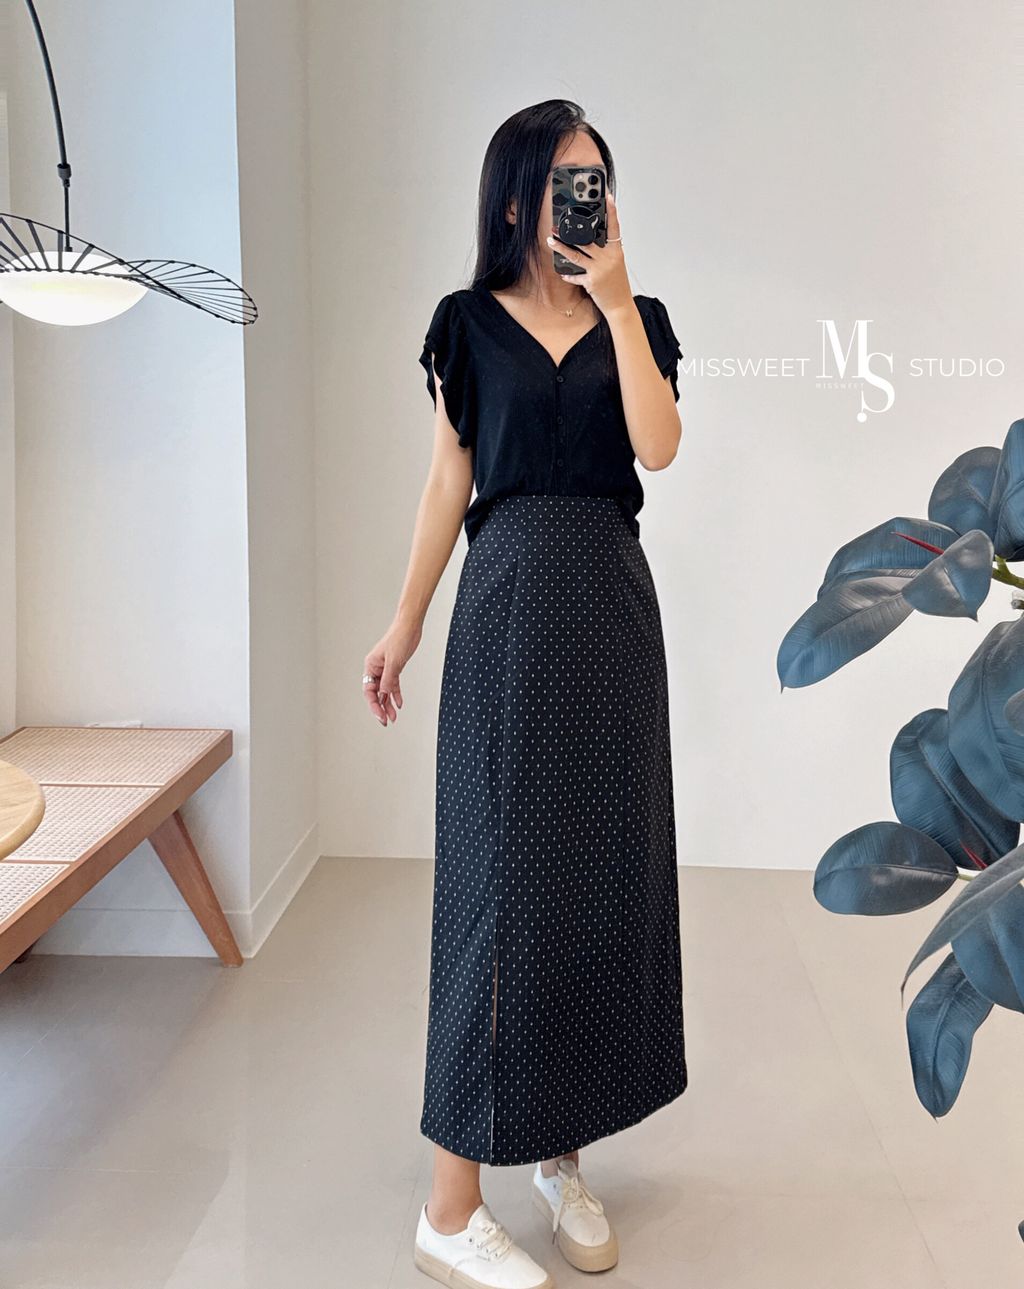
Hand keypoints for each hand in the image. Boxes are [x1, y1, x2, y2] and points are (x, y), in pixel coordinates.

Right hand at [363, 617, 420, 725]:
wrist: (410, 626)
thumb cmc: (400, 637)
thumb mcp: (394, 661)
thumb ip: (388, 679)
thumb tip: (384, 693)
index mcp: (371, 666)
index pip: (369, 690)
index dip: (374, 705)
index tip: (381, 716)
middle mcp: (376, 668)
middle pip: (375, 693)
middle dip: (380, 707)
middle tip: (386, 721)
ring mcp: (385, 669)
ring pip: (384, 691)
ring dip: (388, 704)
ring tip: (393, 716)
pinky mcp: (395, 668)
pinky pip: (393, 685)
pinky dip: (396, 694)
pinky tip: (399, 703)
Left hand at [546, 188, 631, 316]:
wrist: (620, 304)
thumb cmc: (618, 284)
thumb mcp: (616, 264)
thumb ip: (607, 251)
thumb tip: (593, 241)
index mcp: (616, 251)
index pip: (614, 227)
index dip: (612, 211)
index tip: (608, 197)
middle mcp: (607, 258)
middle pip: (587, 240)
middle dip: (571, 233)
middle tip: (558, 226)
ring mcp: (599, 269)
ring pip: (576, 255)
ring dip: (561, 248)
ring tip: (550, 241)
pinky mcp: (591, 281)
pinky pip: (575, 276)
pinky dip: (568, 275)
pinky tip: (562, 273)